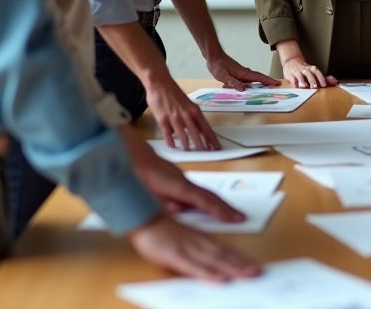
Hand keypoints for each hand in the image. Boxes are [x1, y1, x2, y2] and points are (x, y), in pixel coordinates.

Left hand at [120, 126, 243, 221]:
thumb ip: (163, 203)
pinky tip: (208, 205)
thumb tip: (178, 210)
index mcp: (177, 186)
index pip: (204, 200)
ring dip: (219, 202)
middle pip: (210, 195)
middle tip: (241, 217)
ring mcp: (181, 178)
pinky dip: (207, 198)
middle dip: (226, 207)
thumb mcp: (145, 193)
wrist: (129, 152)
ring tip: (230, 213)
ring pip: (204, 191)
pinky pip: (196, 189)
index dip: (220, 210)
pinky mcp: (176, 178)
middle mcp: (183, 180)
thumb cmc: (134, 174)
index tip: (235, 218)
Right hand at [128, 214, 261, 281]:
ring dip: (233, 268)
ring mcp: (187, 248)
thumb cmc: (159, 229)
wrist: (141, 216)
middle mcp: (197, 242)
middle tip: (259, 272)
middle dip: (242, 264)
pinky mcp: (175, 255)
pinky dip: (208, 273)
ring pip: (214, 260)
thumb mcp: (181, 239)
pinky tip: (220, 279)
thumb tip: (210, 261)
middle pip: (224, 255)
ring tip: (248, 274)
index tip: (255, 266)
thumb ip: (195, 247)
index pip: (224, 250)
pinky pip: (193, 267)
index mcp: (199, 238)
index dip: (240, 258)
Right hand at [143, 74, 220, 150]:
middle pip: (196, 133)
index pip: (206, 127)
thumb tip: (195, 129)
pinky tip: (173, 146)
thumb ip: (191, 116)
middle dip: (202, 145)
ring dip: (187, 145)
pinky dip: (171, 141)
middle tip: (206, 153)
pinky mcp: (163, 119)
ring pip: (183, 135)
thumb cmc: (174, 93)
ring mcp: (174, 117)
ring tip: (190, 152)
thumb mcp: (187, 103)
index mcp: (194, 110)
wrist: (159, 83)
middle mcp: (186, 114)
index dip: (212, 138)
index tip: (217, 147)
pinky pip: (168, 134)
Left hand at [205, 52, 280, 89]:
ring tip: (268, 89)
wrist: (213, 56)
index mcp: (244, 73)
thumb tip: (242, 88)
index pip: (259, 77)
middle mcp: (245, 73)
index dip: (269, 81)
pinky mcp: (237, 74)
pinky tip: (251, 89)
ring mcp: (241, 73)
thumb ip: (232, 82)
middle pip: (259, 79)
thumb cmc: (217, 65)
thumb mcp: (223, 75)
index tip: (278, 83)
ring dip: (261, 84)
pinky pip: (247, 81)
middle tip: (277, 87)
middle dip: (268, 82)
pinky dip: (252, 84)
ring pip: (254, 80)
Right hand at [281, 57, 336, 88]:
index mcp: (312, 69)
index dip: (321, 78)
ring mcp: (297, 71)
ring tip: (304, 86)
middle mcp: (305, 70)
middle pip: (309, 74)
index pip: (317, 73)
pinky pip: (292, 78)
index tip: (324, 85)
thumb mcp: (315, 73)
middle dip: (312, 80)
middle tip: (314, 86)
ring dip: (302, 81)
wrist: (292, 61)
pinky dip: (293, 82)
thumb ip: (324, 79)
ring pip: (300, 75)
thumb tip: (335, 82)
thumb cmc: (306, 70)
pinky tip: (295, 86)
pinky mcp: (290, 74)